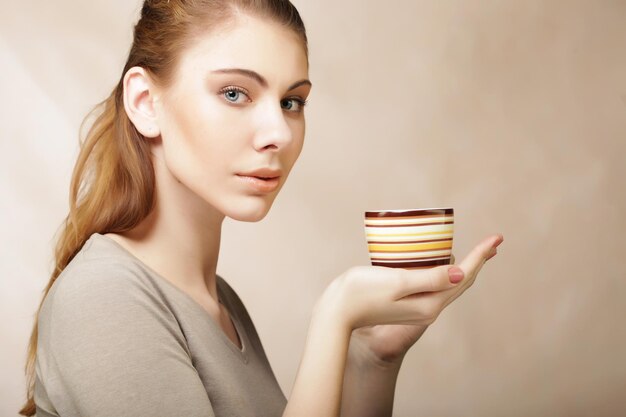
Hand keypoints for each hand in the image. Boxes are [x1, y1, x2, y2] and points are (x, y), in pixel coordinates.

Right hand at [320, 234, 502, 366]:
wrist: (336, 313)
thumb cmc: (361, 293)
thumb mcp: (396, 282)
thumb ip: (429, 278)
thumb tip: (459, 271)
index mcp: (430, 304)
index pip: (463, 276)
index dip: (480, 256)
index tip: (495, 238)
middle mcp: (428, 309)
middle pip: (461, 282)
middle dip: (478, 261)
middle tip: (493, 243)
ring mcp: (417, 308)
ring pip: (449, 284)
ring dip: (464, 267)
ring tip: (477, 252)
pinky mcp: (406, 303)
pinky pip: (435, 285)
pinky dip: (445, 271)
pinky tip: (442, 262)